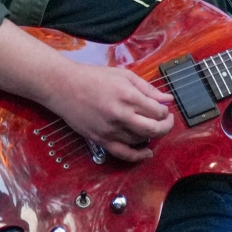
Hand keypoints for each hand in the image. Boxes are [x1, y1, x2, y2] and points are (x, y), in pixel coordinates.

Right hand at [52, 63, 173, 162]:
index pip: (158, 111)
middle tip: (167, 121)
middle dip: (166, 126)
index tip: (164, 109)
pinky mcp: (101, 140)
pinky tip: (146, 152)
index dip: (165, 112)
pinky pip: (124, 154)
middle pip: (154, 129)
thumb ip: (147, 88)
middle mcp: (121, 115)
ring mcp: (110, 130)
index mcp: (128, 96)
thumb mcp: (124, 75)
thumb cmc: (94, 77)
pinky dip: (138, 156)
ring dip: (151, 136)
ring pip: (140, 140)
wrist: (64, 87)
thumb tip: (167, 99)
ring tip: (151, 127)